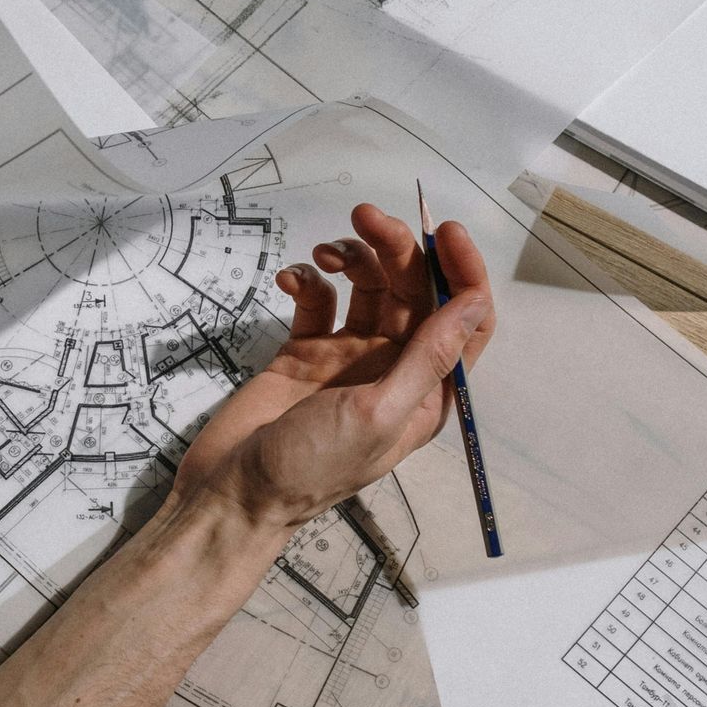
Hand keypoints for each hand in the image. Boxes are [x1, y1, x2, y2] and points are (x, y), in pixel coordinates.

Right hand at [174, 202, 495, 534]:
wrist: (234, 492)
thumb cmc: (312, 466)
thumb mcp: (379, 414)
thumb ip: (426, 358)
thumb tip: (473, 303)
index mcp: (425, 390)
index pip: (464, 319)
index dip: (462, 271)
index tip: (441, 230)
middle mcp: (393, 367)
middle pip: (412, 290)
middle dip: (396, 248)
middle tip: (364, 214)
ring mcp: (347, 355)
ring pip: (366, 286)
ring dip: (352, 257)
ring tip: (324, 251)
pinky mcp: (304, 349)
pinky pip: (317, 299)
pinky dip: (306, 280)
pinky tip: (288, 279)